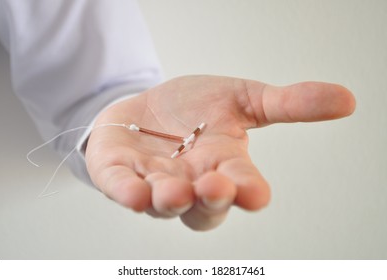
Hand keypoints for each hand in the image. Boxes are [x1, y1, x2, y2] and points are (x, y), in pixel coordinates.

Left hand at [85, 75, 354, 230]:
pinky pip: (124, 190)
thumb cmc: (193, 108)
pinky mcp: (121, 175)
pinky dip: (128, 193)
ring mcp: (155, 182)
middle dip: (213, 199)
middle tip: (218, 186)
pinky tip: (134, 192)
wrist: (146, 106)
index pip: (243, 186)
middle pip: (206, 206)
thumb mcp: (242, 97)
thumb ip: (288, 104)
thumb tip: (346, 99)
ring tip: (176, 191)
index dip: (249, 191)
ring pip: (165, 204)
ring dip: (171, 200)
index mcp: (224, 165)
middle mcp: (193, 182)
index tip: (256, 192)